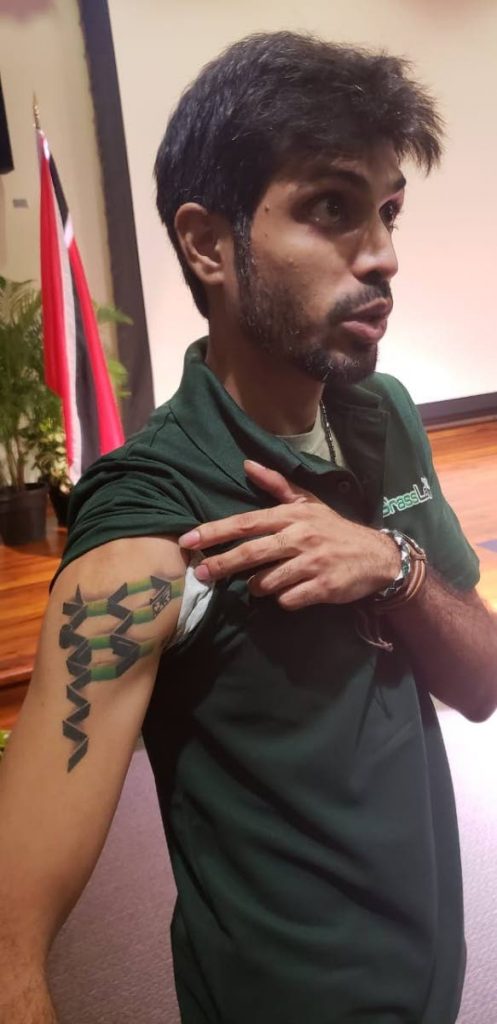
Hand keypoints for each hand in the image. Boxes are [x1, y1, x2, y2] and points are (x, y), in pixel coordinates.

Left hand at [179, 461, 399, 610]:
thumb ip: (276, 485)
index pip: (245, 523)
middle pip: (249, 553)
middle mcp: (299, 537)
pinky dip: (285, 600)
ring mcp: (311, 563)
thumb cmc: (335, 529)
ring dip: (260, 586)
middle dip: (221, 565)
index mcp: (291, 516)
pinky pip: (287, 600)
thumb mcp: (308, 503)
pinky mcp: (322, 587)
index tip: (188, 540)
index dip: (214, 532)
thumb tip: (246, 464)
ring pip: (265, 582)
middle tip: (201, 574)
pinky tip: (295, 591)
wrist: (376, 556)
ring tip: (270, 581)